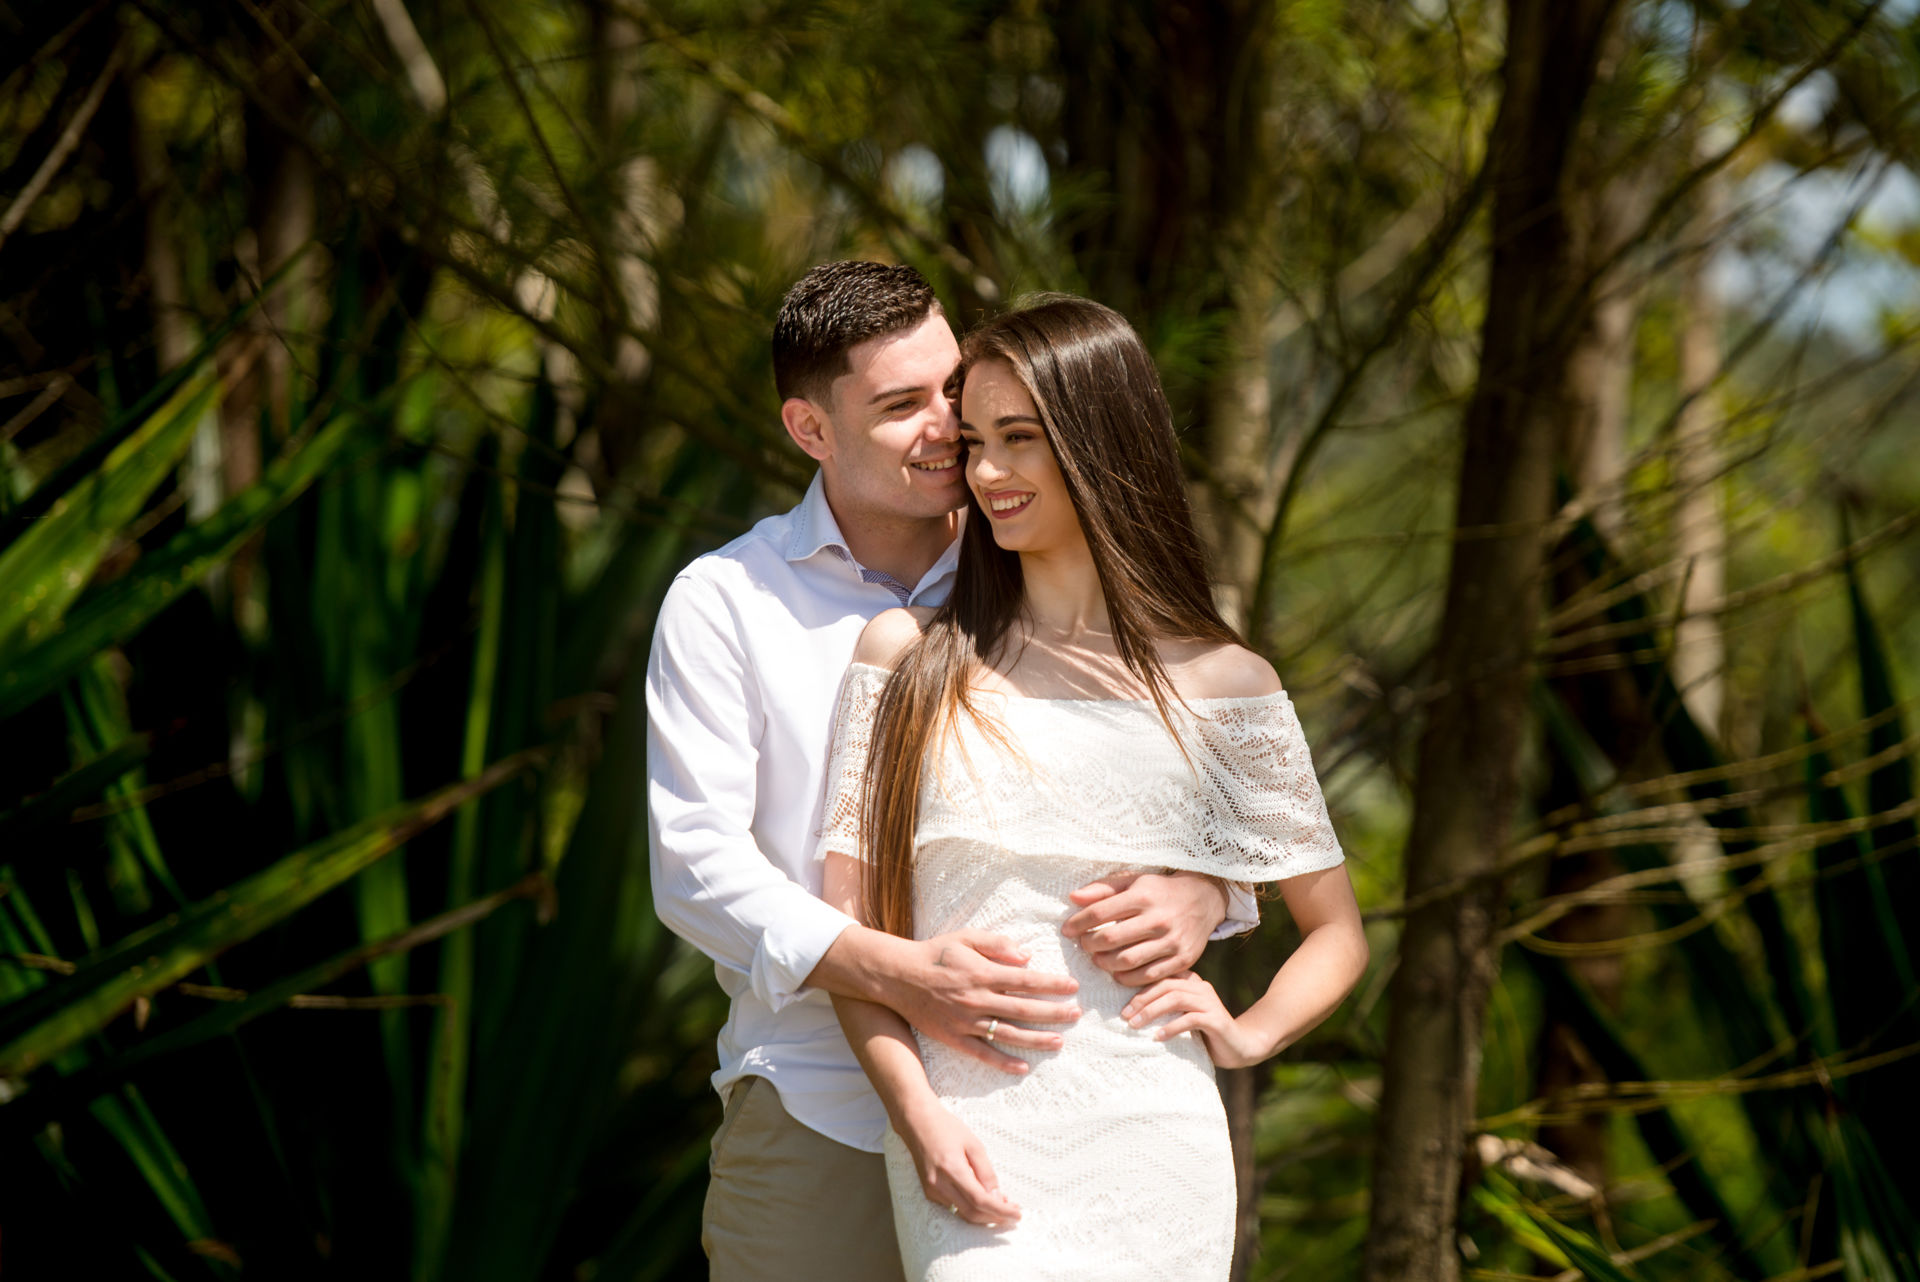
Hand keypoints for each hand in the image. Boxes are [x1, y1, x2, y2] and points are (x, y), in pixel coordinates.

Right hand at [885, 930, 1080, 1074]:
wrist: (897, 976)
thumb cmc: (935, 953)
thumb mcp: (965, 937)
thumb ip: (997, 944)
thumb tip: (1027, 956)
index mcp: (982, 973)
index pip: (1026, 981)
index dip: (1052, 985)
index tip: (1073, 987)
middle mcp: (977, 999)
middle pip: (1024, 1009)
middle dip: (1054, 1013)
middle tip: (1076, 1015)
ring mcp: (965, 1021)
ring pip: (1008, 1034)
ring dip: (1036, 1039)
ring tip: (1059, 1042)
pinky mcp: (953, 1038)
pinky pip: (983, 1053)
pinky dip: (1003, 1061)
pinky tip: (1023, 1066)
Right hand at [897, 1098, 1020, 1227]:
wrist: (917, 1122)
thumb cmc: (946, 1128)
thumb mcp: (973, 1144)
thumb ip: (986, 1171)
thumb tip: (997, 1196)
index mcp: (952, 1169)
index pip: (980, 1200)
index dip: (1001, 1211)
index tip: (1017, 1214)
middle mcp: (939, 1185)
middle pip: (971, 1213)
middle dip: (995, 1218)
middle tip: (1013, 1214)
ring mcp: (932, 1190)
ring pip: (962, 1213)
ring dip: (984, 1215)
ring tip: (1002, 1206)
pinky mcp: (929, 1192)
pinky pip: (954, 1207)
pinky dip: (970, 1208)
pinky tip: (983, 1200)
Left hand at [1062, 871, 1227, 985]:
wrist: (1203, 899)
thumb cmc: (1159, 891)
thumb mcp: (1133, 881)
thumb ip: (1103, 888)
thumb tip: (1073, 897)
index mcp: (1143, 896)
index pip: (1100, 913)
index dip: (1078, 923)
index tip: (1067, 930)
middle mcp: (1158, 918)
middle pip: (1111, 939)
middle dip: (1089, 945)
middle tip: (1084, 946)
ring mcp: (1172, 941)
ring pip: (1127, 961)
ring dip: (1105, 964)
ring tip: (1099, 959)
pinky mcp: (1183, 959)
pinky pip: (1148, 976)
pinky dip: (1127, 978)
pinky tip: (1118, 972)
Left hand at [1120, 970, 1271, 1067]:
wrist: (1240, 1046)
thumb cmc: (1204, 1032)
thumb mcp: (1182, 1016)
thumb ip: (1165, 1007)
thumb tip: (1129, 1009)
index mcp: (1191, 982)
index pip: (1162, 976)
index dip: (1139, 986)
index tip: (1121, 1003)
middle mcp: (1201, 987)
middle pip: (1166, 985)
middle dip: (1142, 999)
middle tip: (1125, 1015)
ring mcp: (1210, 1002)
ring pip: (1176, 998)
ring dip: (1152, 1011)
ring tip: (1135, 1024)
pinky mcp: (1217, 1020)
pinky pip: (1190, 1019)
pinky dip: (1172, 1027)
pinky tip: (1158, 1037)